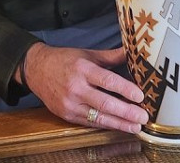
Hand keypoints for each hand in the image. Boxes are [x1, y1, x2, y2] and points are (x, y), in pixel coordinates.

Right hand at [21, 43, 148, 132]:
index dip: (125, 89)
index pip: (107, 80)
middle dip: (126, 111)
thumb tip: (134, 52)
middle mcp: (75, 87)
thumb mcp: (88, 54)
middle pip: (104, 103)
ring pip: (98, 117)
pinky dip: (106, 125)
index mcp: (83, 69)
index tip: (140, 96)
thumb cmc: (65, 60)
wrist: (36, 69)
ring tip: (135, 126)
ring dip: (119, 123)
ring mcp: (69, 104)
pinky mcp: (66, 115)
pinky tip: (119, 126)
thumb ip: (111, 56)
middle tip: (143, 116)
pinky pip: (89, 122)